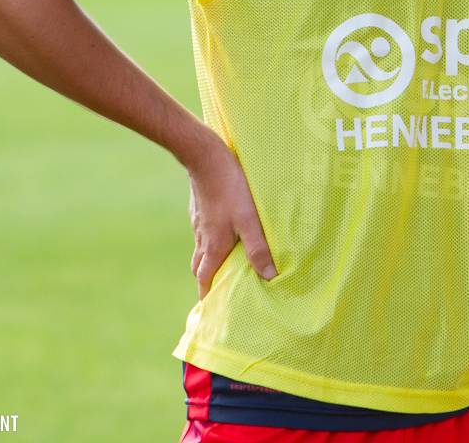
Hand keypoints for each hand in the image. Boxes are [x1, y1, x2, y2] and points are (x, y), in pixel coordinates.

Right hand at [188, 140, 276, 298]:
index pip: (205, 280)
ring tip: (223, 264)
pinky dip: (210, 241)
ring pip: (201, 249)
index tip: (210, 310)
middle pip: (200, 267)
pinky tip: (222, 232)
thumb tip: (269, 277)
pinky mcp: (200, 208)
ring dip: (209, 261)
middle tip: (217, 290)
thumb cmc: (231, 189)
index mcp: (213, 247)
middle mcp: (202, 238)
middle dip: (207, 281)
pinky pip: (203, 232)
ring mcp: (199, 222)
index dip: (208, 296)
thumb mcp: (250, 220)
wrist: (205, 157)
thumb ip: (259, 249)